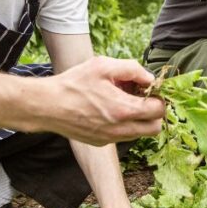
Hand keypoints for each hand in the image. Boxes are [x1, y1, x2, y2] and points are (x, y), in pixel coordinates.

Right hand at [38, 56, 164, 145]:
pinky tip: (109, 110)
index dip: (157, 97)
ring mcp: (110, 138)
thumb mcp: (103, 65)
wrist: (48, 105)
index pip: (158, 110)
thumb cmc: (74, 83)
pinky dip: (123, 125)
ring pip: (139, 133)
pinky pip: (122, 136)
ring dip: (139, 119)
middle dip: (153, 112)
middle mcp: (120, 129)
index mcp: (123, 109)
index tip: (148, 89)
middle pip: (155, 128)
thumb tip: (150, 79)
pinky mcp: (100, 142)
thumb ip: (132, 69)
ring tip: (123, 102)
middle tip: (141, 97)